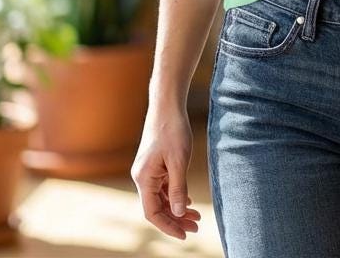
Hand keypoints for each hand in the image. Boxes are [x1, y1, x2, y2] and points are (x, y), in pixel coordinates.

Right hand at [131, 106, 202, 239]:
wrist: (167, 105)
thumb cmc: (172, 130)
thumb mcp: (179, 161)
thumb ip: (177, 188)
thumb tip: (177, 213)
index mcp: (144, 178)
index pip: (152, 212)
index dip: (168, 226)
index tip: (185, 234)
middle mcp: (142, 177)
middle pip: (157, 207)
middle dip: (176, 219)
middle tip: (196, 227)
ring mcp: (148, 171)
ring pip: (161, 198)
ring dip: (176, 208)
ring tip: (196, 216)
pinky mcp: (155, 164)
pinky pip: (163, 187)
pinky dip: (174, 195)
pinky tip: (187, 200)